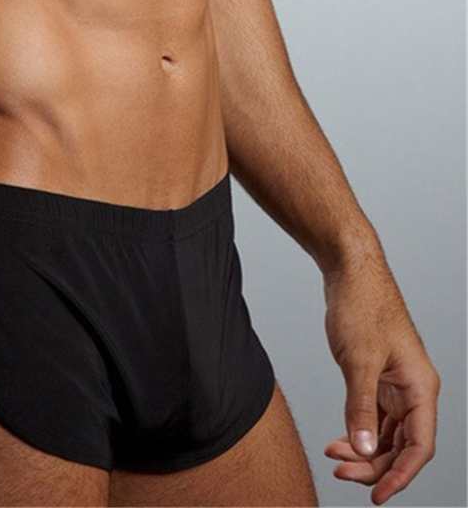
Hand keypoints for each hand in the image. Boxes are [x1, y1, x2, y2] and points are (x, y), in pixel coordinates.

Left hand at [323, 251, 439, 504]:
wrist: (349, 271)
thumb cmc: (361, 306)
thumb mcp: (357, 360)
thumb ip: (361, 407)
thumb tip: (365, 451)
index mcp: (420, 386)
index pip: (419, 446)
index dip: (400, 475)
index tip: (376, 495)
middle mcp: (413, 388)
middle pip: (402, 444)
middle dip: (374, 464)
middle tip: (342, 473)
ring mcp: (394, 381)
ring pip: (387, 431)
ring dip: (364, 449)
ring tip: (335, 457)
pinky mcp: (376, 374)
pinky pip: (373, 414)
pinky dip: (358, 429)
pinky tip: (338, 438)